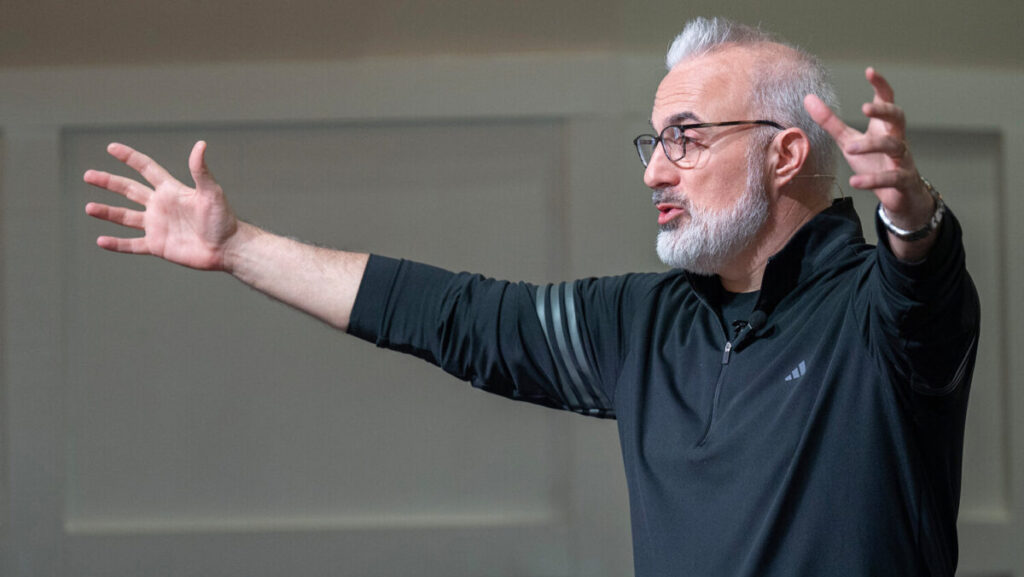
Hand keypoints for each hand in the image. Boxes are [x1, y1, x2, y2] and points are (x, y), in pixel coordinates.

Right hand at [84, 141, 239, 270]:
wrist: (227, 248)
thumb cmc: (223, 219)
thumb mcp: (211, 192)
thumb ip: (200, 170)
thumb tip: (200, 144)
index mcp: (171, 190)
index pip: (146, 168)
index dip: (130, 157)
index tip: (111, 147)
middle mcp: (161, 206)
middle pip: (129, 190)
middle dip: (109, 182)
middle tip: (88, 175)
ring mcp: (158, 226)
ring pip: (126, 217)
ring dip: (107, 212)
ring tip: (89, 208)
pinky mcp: (158, 245)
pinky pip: (132, 244)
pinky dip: (117, 244)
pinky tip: (101, 241)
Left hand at [803, 68, 932, 230]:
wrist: (900, 196)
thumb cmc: (874, 162)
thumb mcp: (848, 141)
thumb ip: (830, 122)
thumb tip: (808, 98)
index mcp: (885, 127)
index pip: (888, 100)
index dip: (881, 85)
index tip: (870, 71)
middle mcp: (897, 138)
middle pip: (898, 117)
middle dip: (884, 111)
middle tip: (865, 108)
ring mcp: (903, 160)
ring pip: (894, 146)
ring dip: (872, 145)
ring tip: (850, 148)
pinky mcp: (903, 181)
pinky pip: (892, 178)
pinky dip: (873, 180)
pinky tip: (855, 182)